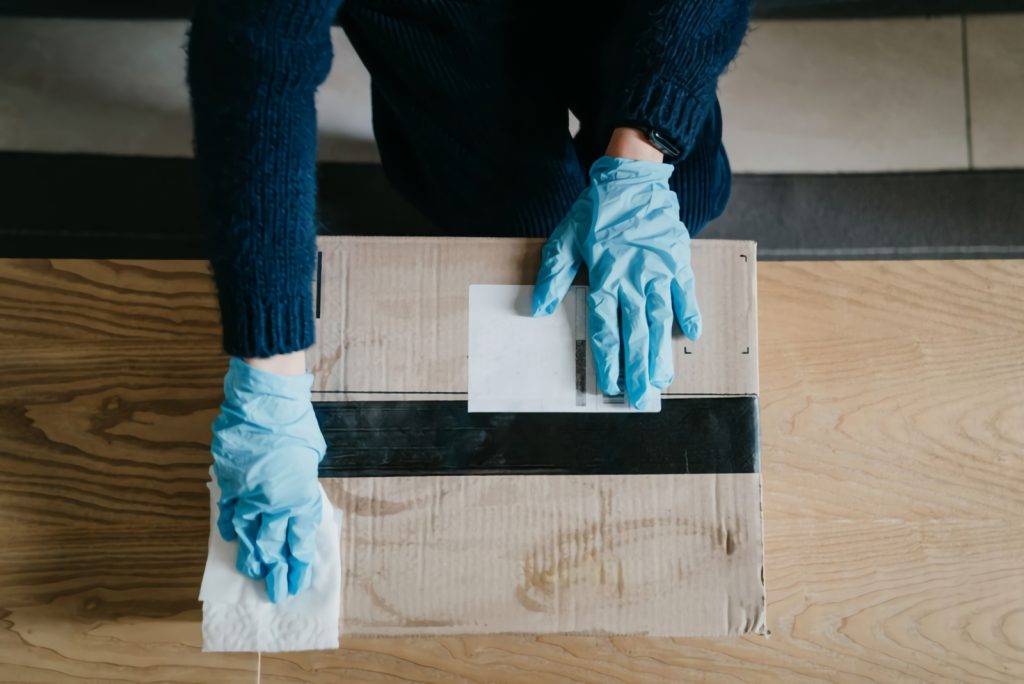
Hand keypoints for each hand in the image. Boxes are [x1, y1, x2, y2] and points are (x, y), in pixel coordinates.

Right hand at [210, 355, 325, 602]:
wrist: (265, 402)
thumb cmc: (296, 424)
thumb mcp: (312, 457)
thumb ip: (303, 482)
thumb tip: (297, 497)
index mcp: (299, 495)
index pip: (298, 538)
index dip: (297, 563)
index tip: (296, 581)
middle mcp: (273, 501)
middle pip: (272, 544)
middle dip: (274, 571)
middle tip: (274, 591)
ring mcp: (247, 493)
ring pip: (245, 533)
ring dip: (248, 555)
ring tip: (251, 572)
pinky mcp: (228, 481)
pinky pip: (226, 509)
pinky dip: (227, 525)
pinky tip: (228, 537)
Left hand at [532, 155, 701, 409]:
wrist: (632, 177)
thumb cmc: (596, 210)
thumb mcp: (565, 238)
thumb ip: (553, 275)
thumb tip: (536, 308)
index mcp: (607, 276)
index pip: (606, 327)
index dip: (608, 359)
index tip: (611, 385)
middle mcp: (635, 279)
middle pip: (636, 332)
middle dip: (638, 369)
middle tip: (641, 399)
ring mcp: (660, 271)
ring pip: (662, 320)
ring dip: (662, 352)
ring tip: (662, 381)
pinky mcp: (679, 261)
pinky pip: (687, 293)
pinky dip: (690, 313)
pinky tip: (692, 336)